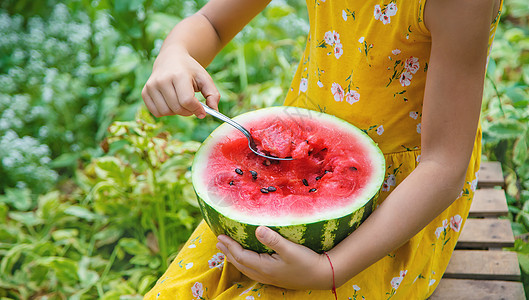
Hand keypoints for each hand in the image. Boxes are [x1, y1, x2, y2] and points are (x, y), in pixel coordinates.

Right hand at [141, 46, 219, 117]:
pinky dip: (166, 112)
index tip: (203, 112)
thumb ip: (213, 95)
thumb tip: (214, 111)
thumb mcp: (205, 78)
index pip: (187, 101)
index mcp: (178, 75)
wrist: (171, 58)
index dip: (197, 110)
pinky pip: (156, 112)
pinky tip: (171, 102)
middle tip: (193, 106)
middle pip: (177, 108)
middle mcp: (162, 80)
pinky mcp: (145, 92)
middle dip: (188, 111)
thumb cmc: (190, 70)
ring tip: (181, 101)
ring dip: (177, 112)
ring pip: (166, 112)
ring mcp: (151, 86)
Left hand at [216, 226, 331, 289]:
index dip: (230, 246)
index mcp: (265, 267)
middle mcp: (264, 274)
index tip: (221, 236)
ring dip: (235, 258)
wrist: (322, 275)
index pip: (241, 256)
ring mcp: (269, 277)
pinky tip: (247, 260)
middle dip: (228, 252)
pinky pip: (253, 270)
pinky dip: (245, 263)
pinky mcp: (275, 277)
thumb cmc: (307, 261)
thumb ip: (273, 239)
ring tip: (227, 250)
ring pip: (246, 268)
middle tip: (218, 242)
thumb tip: (257, 229)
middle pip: (240, 263)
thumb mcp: (290, 249)